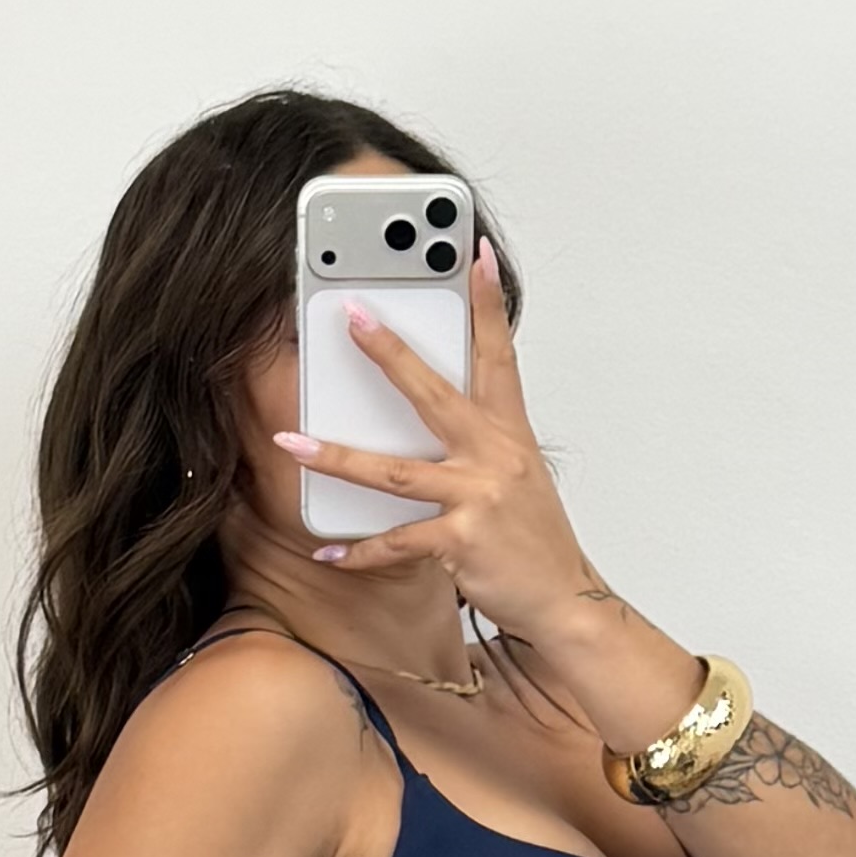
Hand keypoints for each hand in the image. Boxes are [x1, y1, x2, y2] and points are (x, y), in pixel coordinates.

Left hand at [274, 249, 605, 640]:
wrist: (564, 601)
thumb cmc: (535, 541)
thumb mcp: (517, 477)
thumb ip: (479, 441)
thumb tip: (429, 416)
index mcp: (509, 433)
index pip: (497, 355)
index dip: (488, 303)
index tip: (473, 256)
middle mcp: (494, 456)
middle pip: (432, 393)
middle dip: (388, 352)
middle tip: (350, 315)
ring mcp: (478, 497)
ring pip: (393, 470)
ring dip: (336, 457)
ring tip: (292, 441)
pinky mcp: (462, 541)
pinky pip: (397, 541)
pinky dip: (360, 551)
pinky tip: (329, 552)